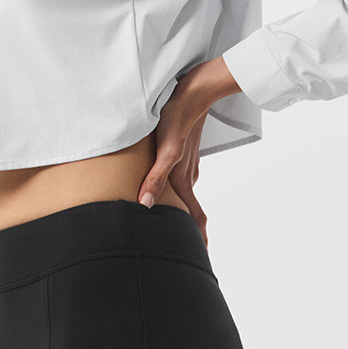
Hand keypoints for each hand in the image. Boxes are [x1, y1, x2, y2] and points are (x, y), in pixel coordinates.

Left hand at [137, 73, 210, 248]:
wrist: (194, 92)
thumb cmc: (177, 119)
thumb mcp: (165, 150)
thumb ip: (155, 178)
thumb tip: (146, 205)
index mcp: (184, 180)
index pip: (195, 218)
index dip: (198, 238)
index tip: (200, 257)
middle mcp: (188, 175)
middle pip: (191, 210)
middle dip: (189, 230)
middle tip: (187, 247)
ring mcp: (187, 163)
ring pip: (185, 193)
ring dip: (182, 210)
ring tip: (174, 222)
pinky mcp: (183, 151)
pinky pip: (180, 178)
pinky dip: (176, 191)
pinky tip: (167, 188)